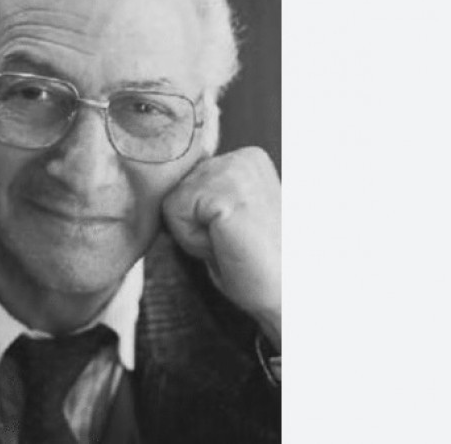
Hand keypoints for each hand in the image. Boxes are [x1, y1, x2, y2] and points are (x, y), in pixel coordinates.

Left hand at [163, 146, 280, 349]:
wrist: (293, 295)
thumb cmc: (260, 267)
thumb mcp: (226, 219)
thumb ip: (203, 197)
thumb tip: (158, 189)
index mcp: (246, 159)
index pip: (183, 183)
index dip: (198, 220)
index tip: (236, 235)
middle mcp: (241, 156)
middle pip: (174, 190)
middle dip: (194, 226)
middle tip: (235, 243)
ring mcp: (234, 169)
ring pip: (171, 202)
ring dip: (194, 235)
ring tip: (234, 245)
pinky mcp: (223, 191)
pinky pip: (174, 215)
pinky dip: (193, 241)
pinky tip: (229, 246)